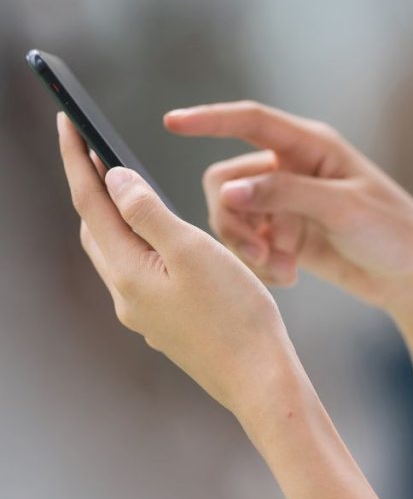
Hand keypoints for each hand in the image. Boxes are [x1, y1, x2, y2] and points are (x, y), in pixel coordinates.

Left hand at [56, 111, 300, 415]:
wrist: (259, 378)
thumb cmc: (235, 314)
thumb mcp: (194, 250)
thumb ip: (149, 212)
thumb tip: (114, 179)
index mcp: (127, 272)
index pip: (90, 203)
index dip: (77, 158)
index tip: (67, 120)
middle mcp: (126, 294)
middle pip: (95, 229)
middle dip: (91, 186)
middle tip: (94, 147)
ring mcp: (144, 313)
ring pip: (116, 252)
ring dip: (115, 215)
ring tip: (126, 185)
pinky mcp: (165, 323)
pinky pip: (141, 272)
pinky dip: (141, 242)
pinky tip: (165, 239)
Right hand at [162, 100, 412, 315]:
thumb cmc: (391, 231)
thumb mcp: (341, 208)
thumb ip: (284, 196)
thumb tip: (228, 191)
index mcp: (311, 146)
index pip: (251, 121)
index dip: (209, 119)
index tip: (171, 122)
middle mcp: (293, 168)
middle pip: (228, 180)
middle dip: (234, 219)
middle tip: (259, 253)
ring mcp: (288, 203)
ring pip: (234, 216)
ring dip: (249, 246)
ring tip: (282, 269)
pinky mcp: (287, 235)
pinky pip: (250, 243)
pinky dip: (261, 262)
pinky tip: (288, 277)